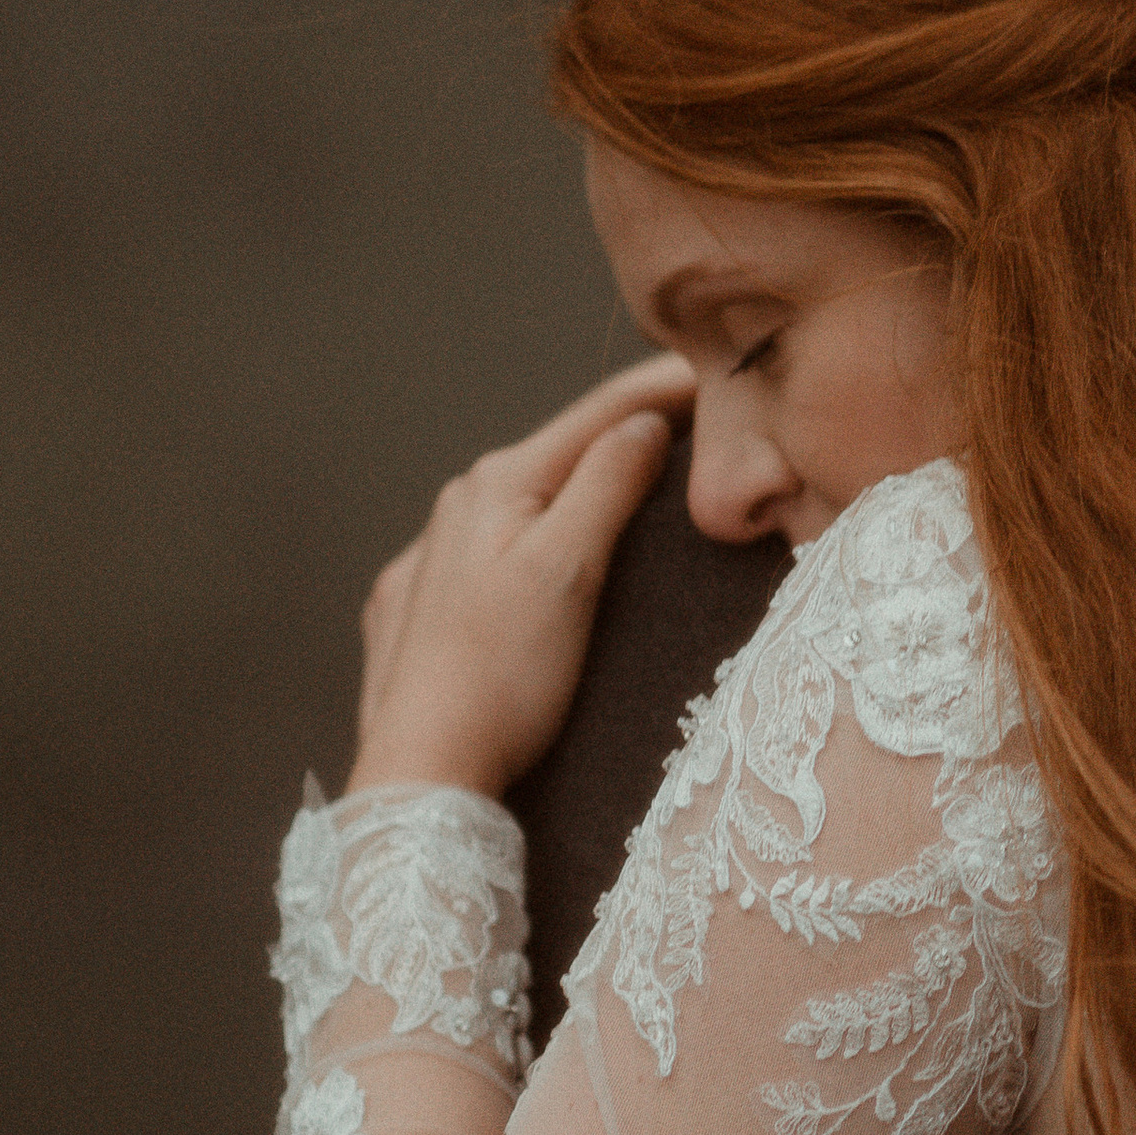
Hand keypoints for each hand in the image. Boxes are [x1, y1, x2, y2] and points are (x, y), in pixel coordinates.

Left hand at [348, 357, 695, 797]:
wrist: (422, 771)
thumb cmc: (502, 676)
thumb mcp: (569, 570)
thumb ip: (606, 485)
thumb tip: (642, 425)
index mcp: (498, 486)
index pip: (599, 415)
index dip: (664, 386)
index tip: (719, 363)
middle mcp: (457, 509)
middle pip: (559, 455)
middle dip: (623, 434)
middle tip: (690, 418)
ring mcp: (429, 561)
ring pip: (523, 506)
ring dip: (578, 488)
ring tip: (631, 485)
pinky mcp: (416, 612)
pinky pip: (488, 555)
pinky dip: (533, 541)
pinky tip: (545, 559)